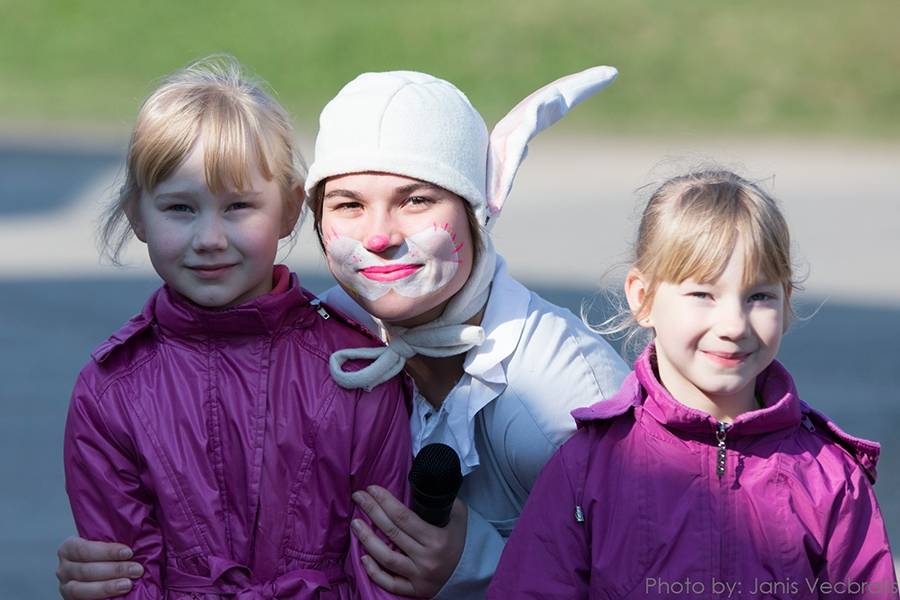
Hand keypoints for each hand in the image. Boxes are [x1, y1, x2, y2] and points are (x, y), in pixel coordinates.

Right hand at [56, 536, 142, 599]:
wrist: (98, 571)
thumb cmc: (105, 553)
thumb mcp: (104, 541)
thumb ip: (114, 536)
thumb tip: (139, 526)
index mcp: (69, 547)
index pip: (84, 548)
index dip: (107, 551)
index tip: (129, 552)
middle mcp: (63, 567)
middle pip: (86, 570)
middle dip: (115, 570)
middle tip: (137, 570)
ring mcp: (65, 586)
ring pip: (82, 589)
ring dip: (108, 587)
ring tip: (128, 584)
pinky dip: (101, 597)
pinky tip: (118, 595)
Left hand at [351, 485, 466, 597]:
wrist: (473, 572)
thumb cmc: (461, 538)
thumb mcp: (458, 515)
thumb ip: (443, 499)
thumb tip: (425, 481)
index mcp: (436, 538)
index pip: (403, 517)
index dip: (385, 501)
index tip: (372, 489)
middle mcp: (426, 558)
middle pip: (391, 532)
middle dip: (371, 511)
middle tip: (359, 497)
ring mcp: (419, 576)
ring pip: (386, 558)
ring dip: (367, 539)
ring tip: (355, 523)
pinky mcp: (415, 590)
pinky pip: (390, 583)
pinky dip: (374, 571)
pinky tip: (363, 557)